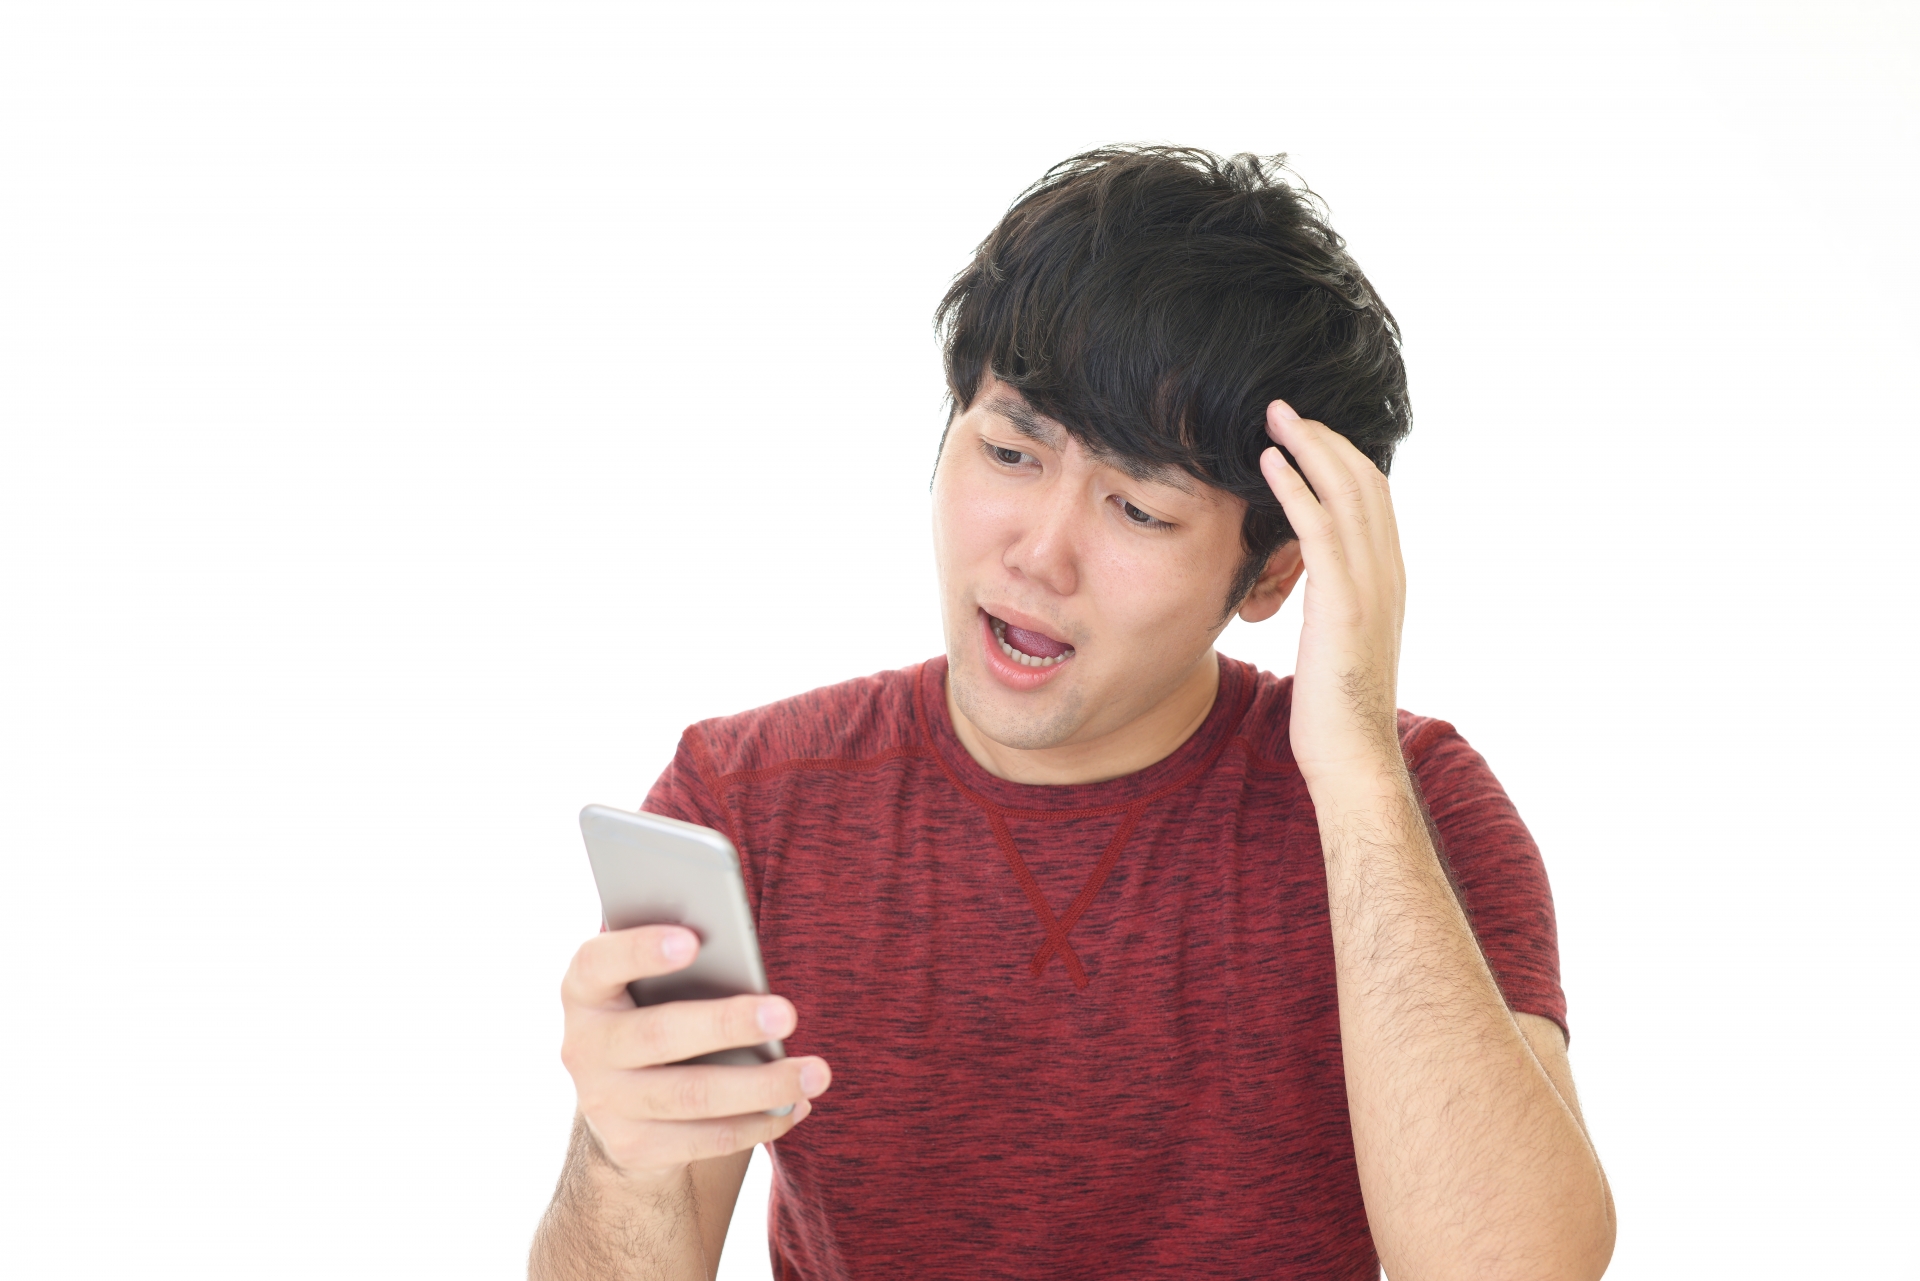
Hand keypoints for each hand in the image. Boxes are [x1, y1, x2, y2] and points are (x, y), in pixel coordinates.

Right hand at [559, 925, 830, 1183]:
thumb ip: (684, 967)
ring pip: (692, 1095)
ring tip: (815, 1072)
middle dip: (727, 1024)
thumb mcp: (654, 984)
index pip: (599, 962)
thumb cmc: (659, 1011)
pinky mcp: (634, 1147)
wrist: (623, 1102)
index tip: (694, 940)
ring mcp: (604, 1103)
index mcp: (585, 990)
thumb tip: (746, 966)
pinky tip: (796, 1106)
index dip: (640, 950)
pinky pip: (706, 1138)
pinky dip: (759, 1122)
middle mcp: (584, 1047)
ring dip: (762, 1085)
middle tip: (788, 1014)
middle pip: (659, 1034)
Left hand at [1258, 400, 1407, 790]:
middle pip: (1364, 482)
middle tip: (1285, 407)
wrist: (1353, 756)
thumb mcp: (1339, 645)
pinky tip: (1268, 462)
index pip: (1373, 500)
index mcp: (1389, 580)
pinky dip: (1295, 487)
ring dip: (1309, 446)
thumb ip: (1335, 607)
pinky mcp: (1342, 601)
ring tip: (1274, 416)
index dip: (1342, 459)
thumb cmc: (1335, 712)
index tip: (1307, 434)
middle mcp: (1388, 573)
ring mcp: (1370, 585)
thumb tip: (1316, 591)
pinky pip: (1319, 527)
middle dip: (1325, 439)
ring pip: (1345, 493)